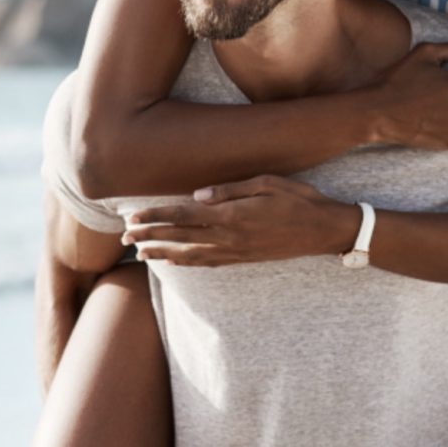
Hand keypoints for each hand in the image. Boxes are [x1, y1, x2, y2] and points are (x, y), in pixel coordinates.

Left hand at [123, 175, 359, 266]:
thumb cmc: (299, 199)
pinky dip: (186, 264)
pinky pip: (208, 264)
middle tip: (124, 236)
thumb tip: (197, 196)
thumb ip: (231, 189)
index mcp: (233, 215)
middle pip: (180, 238)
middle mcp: (230, 237)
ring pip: (190, 255)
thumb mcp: (267, 182)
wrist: (324, 231)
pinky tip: (175, 262)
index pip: (184, 217)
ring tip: (140, 253)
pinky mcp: (244, 260)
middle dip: (150, 236)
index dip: (156, 217)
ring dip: (162, 253)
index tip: (133, 217)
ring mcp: (237, 252)